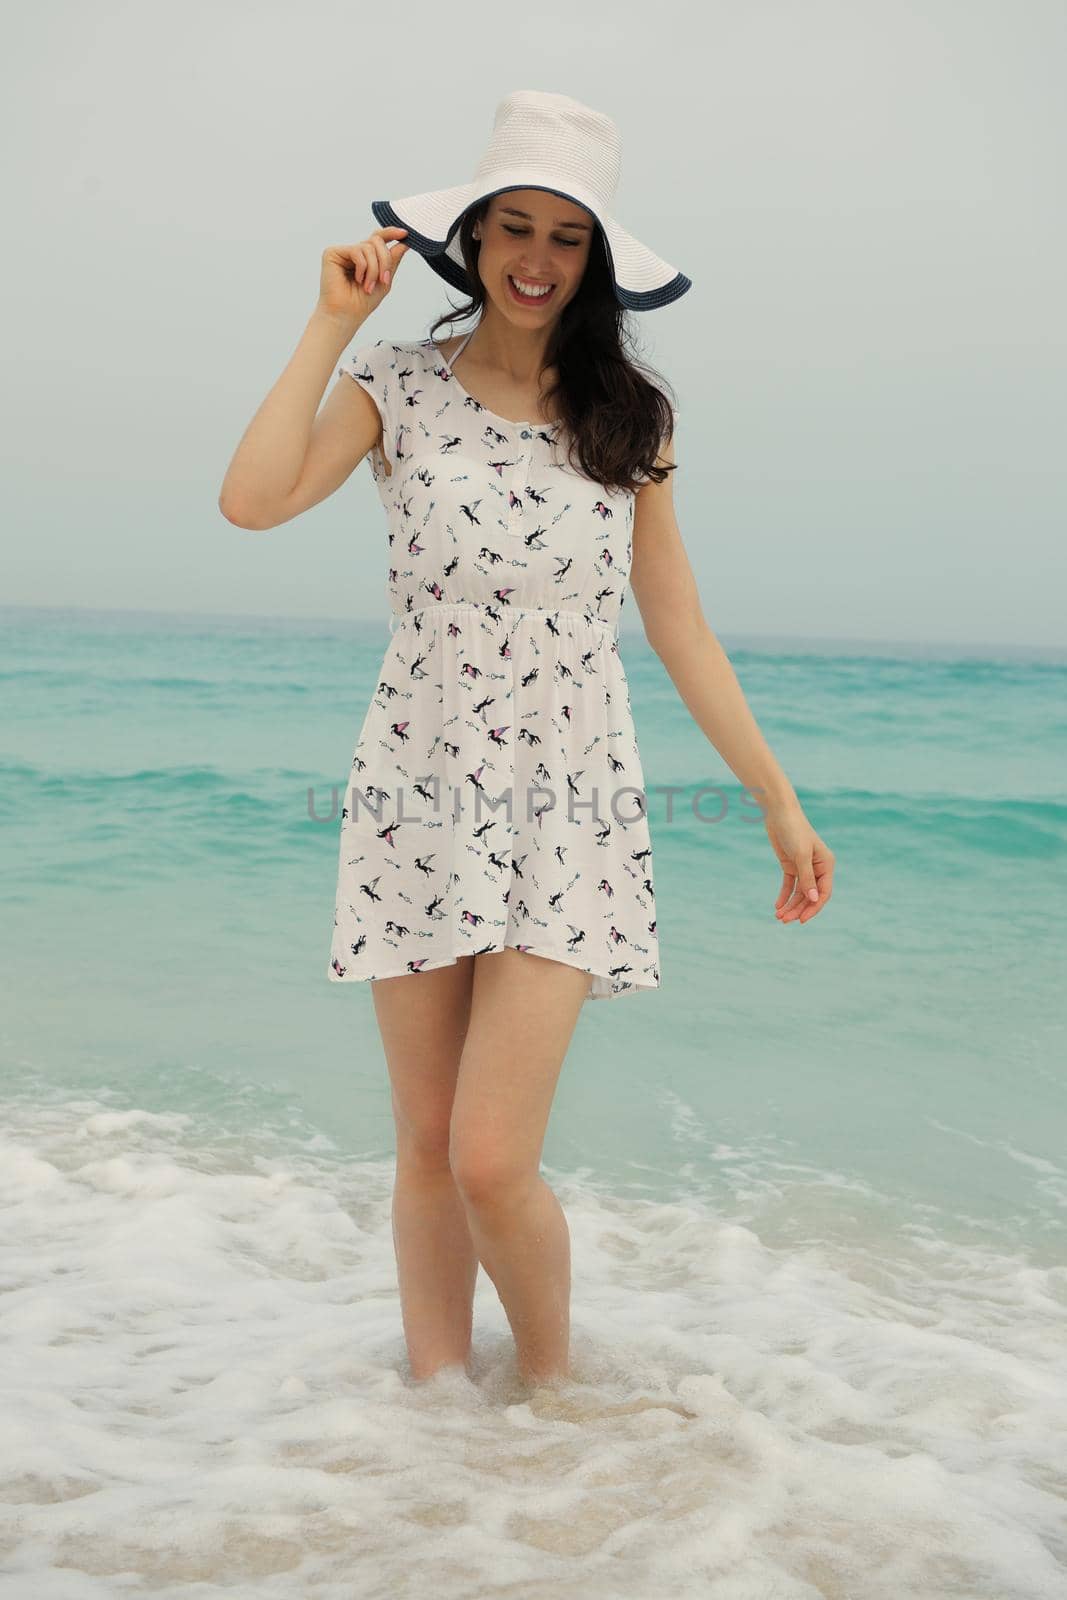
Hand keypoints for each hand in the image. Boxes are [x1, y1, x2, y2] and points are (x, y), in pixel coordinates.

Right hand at [317, 228, 409, 324]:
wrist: (346, 315)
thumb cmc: (362, 302)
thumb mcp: (385, 280)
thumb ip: (393, 260)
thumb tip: (405, 241)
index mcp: (366, 258)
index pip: (379, 239)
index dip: (391, 233)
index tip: (405, 234)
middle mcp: (355, 253)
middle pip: (377, 240)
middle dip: (385, 260)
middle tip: (384, 279)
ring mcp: (344, 252)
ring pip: (369, 247)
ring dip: (374, 269)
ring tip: (368, 286)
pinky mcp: (332, 253)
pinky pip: (357, 251)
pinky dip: (362, 267)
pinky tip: (358, 280)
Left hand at [761, 798, 834, 923]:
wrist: (778, 813)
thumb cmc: (794, 830)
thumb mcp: (801, 855)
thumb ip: (807, 878)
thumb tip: (813, 899)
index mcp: (826, 865)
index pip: (823, 892)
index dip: (813, 908)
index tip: (802, 920)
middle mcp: (817, 868)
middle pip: (810, 895)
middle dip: (798, 909)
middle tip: (784, 920)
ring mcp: (804, 867)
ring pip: (799, 892)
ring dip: (790, 905)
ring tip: (779, 917)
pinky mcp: (791, 865)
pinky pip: (790, 885)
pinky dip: (784, 896)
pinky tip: (777, 906)